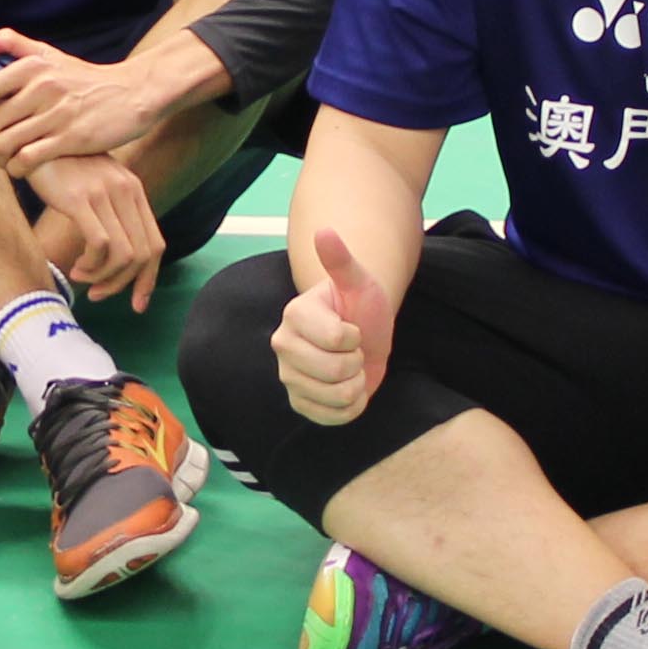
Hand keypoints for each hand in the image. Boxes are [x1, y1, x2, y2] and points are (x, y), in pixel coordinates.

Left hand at [0, 30, 177, 175]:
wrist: (134, 93)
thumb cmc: (86, 78)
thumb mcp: (52, 54)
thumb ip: (14, 44)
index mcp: (31, 67)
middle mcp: (41, 87)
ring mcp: (57, 113)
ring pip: (5, 145)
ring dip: (0, 160)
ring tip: (7, 162)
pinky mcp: (72, 137)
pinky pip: (27, 160)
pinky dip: (17, 170)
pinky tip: (23, 170)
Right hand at [26, 154, 169, 311]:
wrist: (30, 138)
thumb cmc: (58, 166)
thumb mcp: (93, 184)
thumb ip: (109, 211)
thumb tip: (114, 255)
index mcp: (133, 190)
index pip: (155, 244)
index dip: (148, 279)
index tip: (136, 304)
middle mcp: (126, 191)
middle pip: (143, 255)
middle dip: (123, 285)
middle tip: (98, 295)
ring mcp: (105, 194)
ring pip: (124, 255)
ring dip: (103, 278)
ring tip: (81, 276)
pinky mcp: (81, 199)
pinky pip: (100, 245)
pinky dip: (91, 265)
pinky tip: (74, 266)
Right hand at [274, 234, 392, 426]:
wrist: (365, 336)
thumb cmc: (360, 306)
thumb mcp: (358, 281)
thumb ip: (341, 260)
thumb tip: (324, 230)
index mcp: (294, 315)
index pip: (336, 339)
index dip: (356, 336)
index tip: (353, 328)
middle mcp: (283, 346)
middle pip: (335, 371)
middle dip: (358, 362)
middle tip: (354, 349)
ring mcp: (288, 378)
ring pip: (335, 396)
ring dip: (356, 384)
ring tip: (352, 368)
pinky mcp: (300, 403)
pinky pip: (333, 418)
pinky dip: (351, 407)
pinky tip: (349, 389)